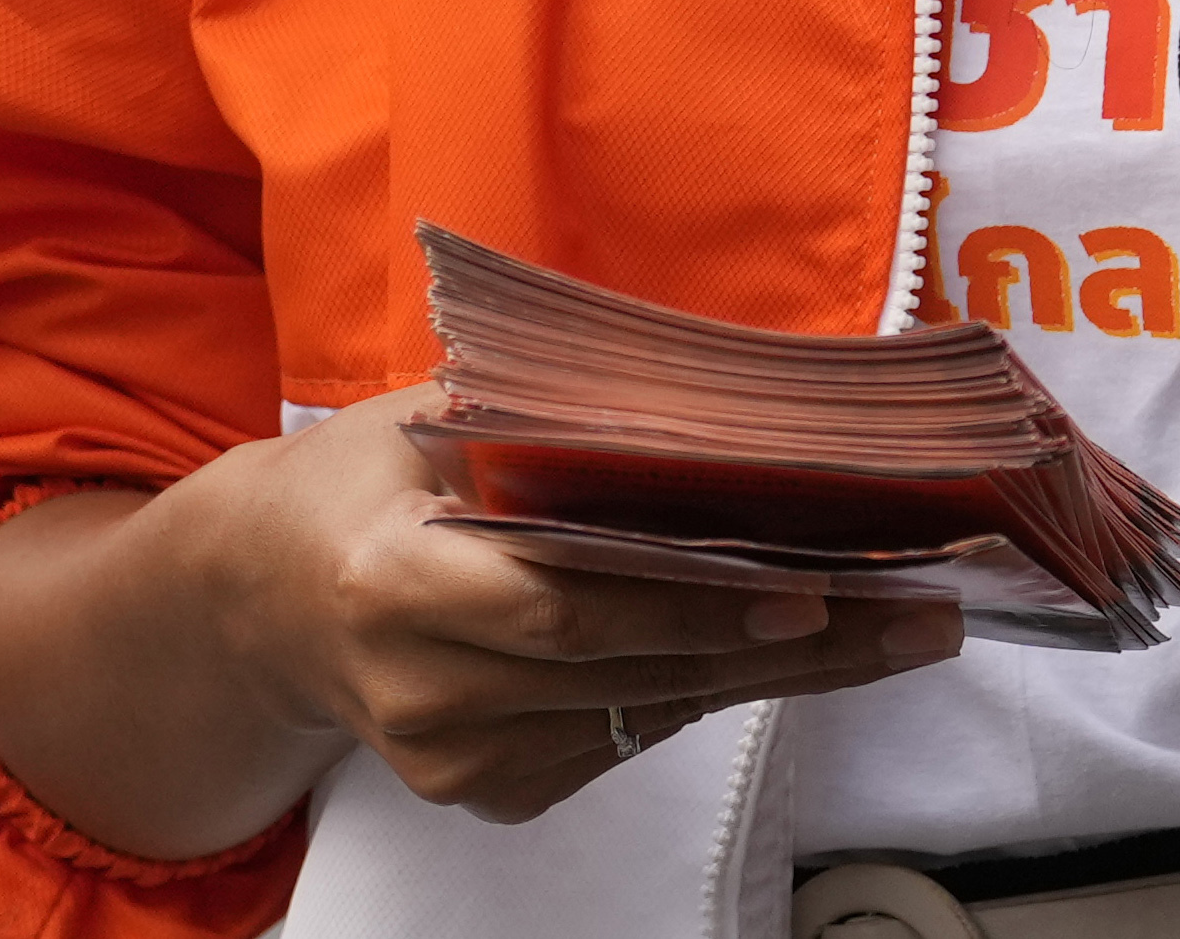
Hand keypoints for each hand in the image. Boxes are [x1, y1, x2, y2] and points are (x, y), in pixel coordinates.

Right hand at [0, 388, 960, 850]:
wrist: (259, 599)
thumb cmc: (366, 480)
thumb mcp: (434, 415)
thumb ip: (552, 411)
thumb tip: (718, 387)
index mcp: (396, 582)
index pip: (567, 604)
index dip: (691, 602)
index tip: (810, 586)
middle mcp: (424, 690)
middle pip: (637, 671)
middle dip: (794, 643)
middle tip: (919, 610)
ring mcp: (457, 758)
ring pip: (651, 712)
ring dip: (782, 671)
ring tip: (902, 625)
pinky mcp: (487, 792)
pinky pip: (626, 736)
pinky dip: (712, 686)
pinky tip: (800, 647)